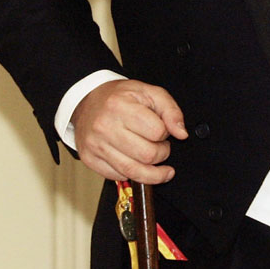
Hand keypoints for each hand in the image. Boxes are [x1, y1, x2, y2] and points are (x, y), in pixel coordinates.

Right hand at [71, 79, 187, 182]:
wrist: (88, 100)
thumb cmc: (120, 96)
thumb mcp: (150, 92)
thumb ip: (171, 111)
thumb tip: (181, 133)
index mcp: (120, 106)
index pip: (157, 132)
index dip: (166, 133)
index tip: (163, 130)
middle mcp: (105, 127)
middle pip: (147, 155)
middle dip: (162, 153)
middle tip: (160, 145)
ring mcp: (95, 145)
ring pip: (133, 171)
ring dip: (152, 171)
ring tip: (157, 162)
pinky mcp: (89, 159)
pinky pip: (118, 176)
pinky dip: (132, 173)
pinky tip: (136, 163)